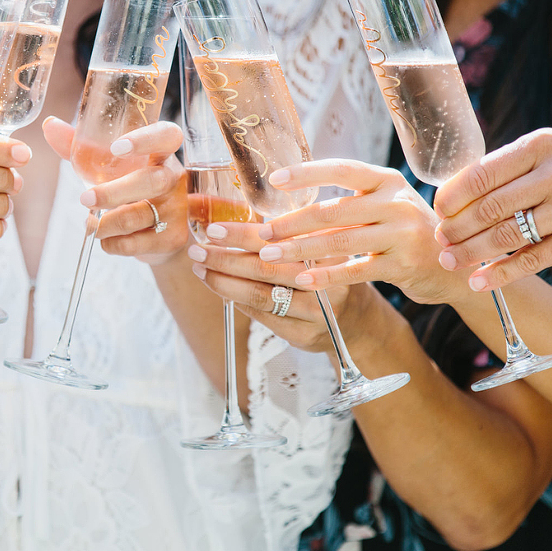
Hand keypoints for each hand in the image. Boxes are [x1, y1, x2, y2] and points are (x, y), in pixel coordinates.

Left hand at [43, 116, 188, 264]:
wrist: (157, 233)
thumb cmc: (130, 188)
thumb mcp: (110, 167)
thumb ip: (83, 147)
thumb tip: (50, 125)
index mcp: (161, 153)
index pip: (166, 136)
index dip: (145, 139)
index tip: (117, 147)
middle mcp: (174, 178)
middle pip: (151, 181)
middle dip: (114, 192)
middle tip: (85, 199)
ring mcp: (177, 209)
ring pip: (139, 216)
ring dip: (106, 224)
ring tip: (90, 224)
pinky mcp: (174, 237)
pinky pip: (136, 243)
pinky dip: (112, 244)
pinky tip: (107, 239)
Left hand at [185, 218, 347, 354]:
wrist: (354, 319)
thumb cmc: (324, 272)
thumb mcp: (315, 246)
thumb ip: (283, 233)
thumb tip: (231, 216)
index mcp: (327, 248)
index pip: (278, 239)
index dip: (242, 235)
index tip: (214, 229)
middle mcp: (325, 280)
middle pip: (265, 268)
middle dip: (224, 259)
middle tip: (197, 250)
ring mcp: (316, 311)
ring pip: (260, 295)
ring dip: (224, 281)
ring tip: (200, 269)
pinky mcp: (305, 335)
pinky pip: (263, 316)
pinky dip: (238, 301)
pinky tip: (221, 289)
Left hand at [257, 159, 468, 305]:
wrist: (453, 267)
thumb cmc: (406, 234)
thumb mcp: (386, 207)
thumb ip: (351, 201)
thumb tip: (292, 199)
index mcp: (386, 181)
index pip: (342, 169)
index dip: (307, 173)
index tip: (275, 180)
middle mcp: (396, 202)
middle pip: (333, 210)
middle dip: (291, 222)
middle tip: (259, 232)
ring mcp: (402, 234)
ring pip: (339, 241)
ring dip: (300, 249)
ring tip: (270, 255)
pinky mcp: (403, 265)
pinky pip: (356, 270)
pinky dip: (327, 276)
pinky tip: (303, 280)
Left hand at [433, 128, 551, 290]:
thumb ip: (512, 170)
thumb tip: (456, 195)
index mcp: (542, 146)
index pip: (482, 173)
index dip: (453, 197)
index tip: (438, 212)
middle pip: (490, 207)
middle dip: (457, 228)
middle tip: (439, 241)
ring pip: (506, 236)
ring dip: (471, 253)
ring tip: (450, 261)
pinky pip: (531, 261)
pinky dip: (500, 274)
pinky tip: (480, 282)